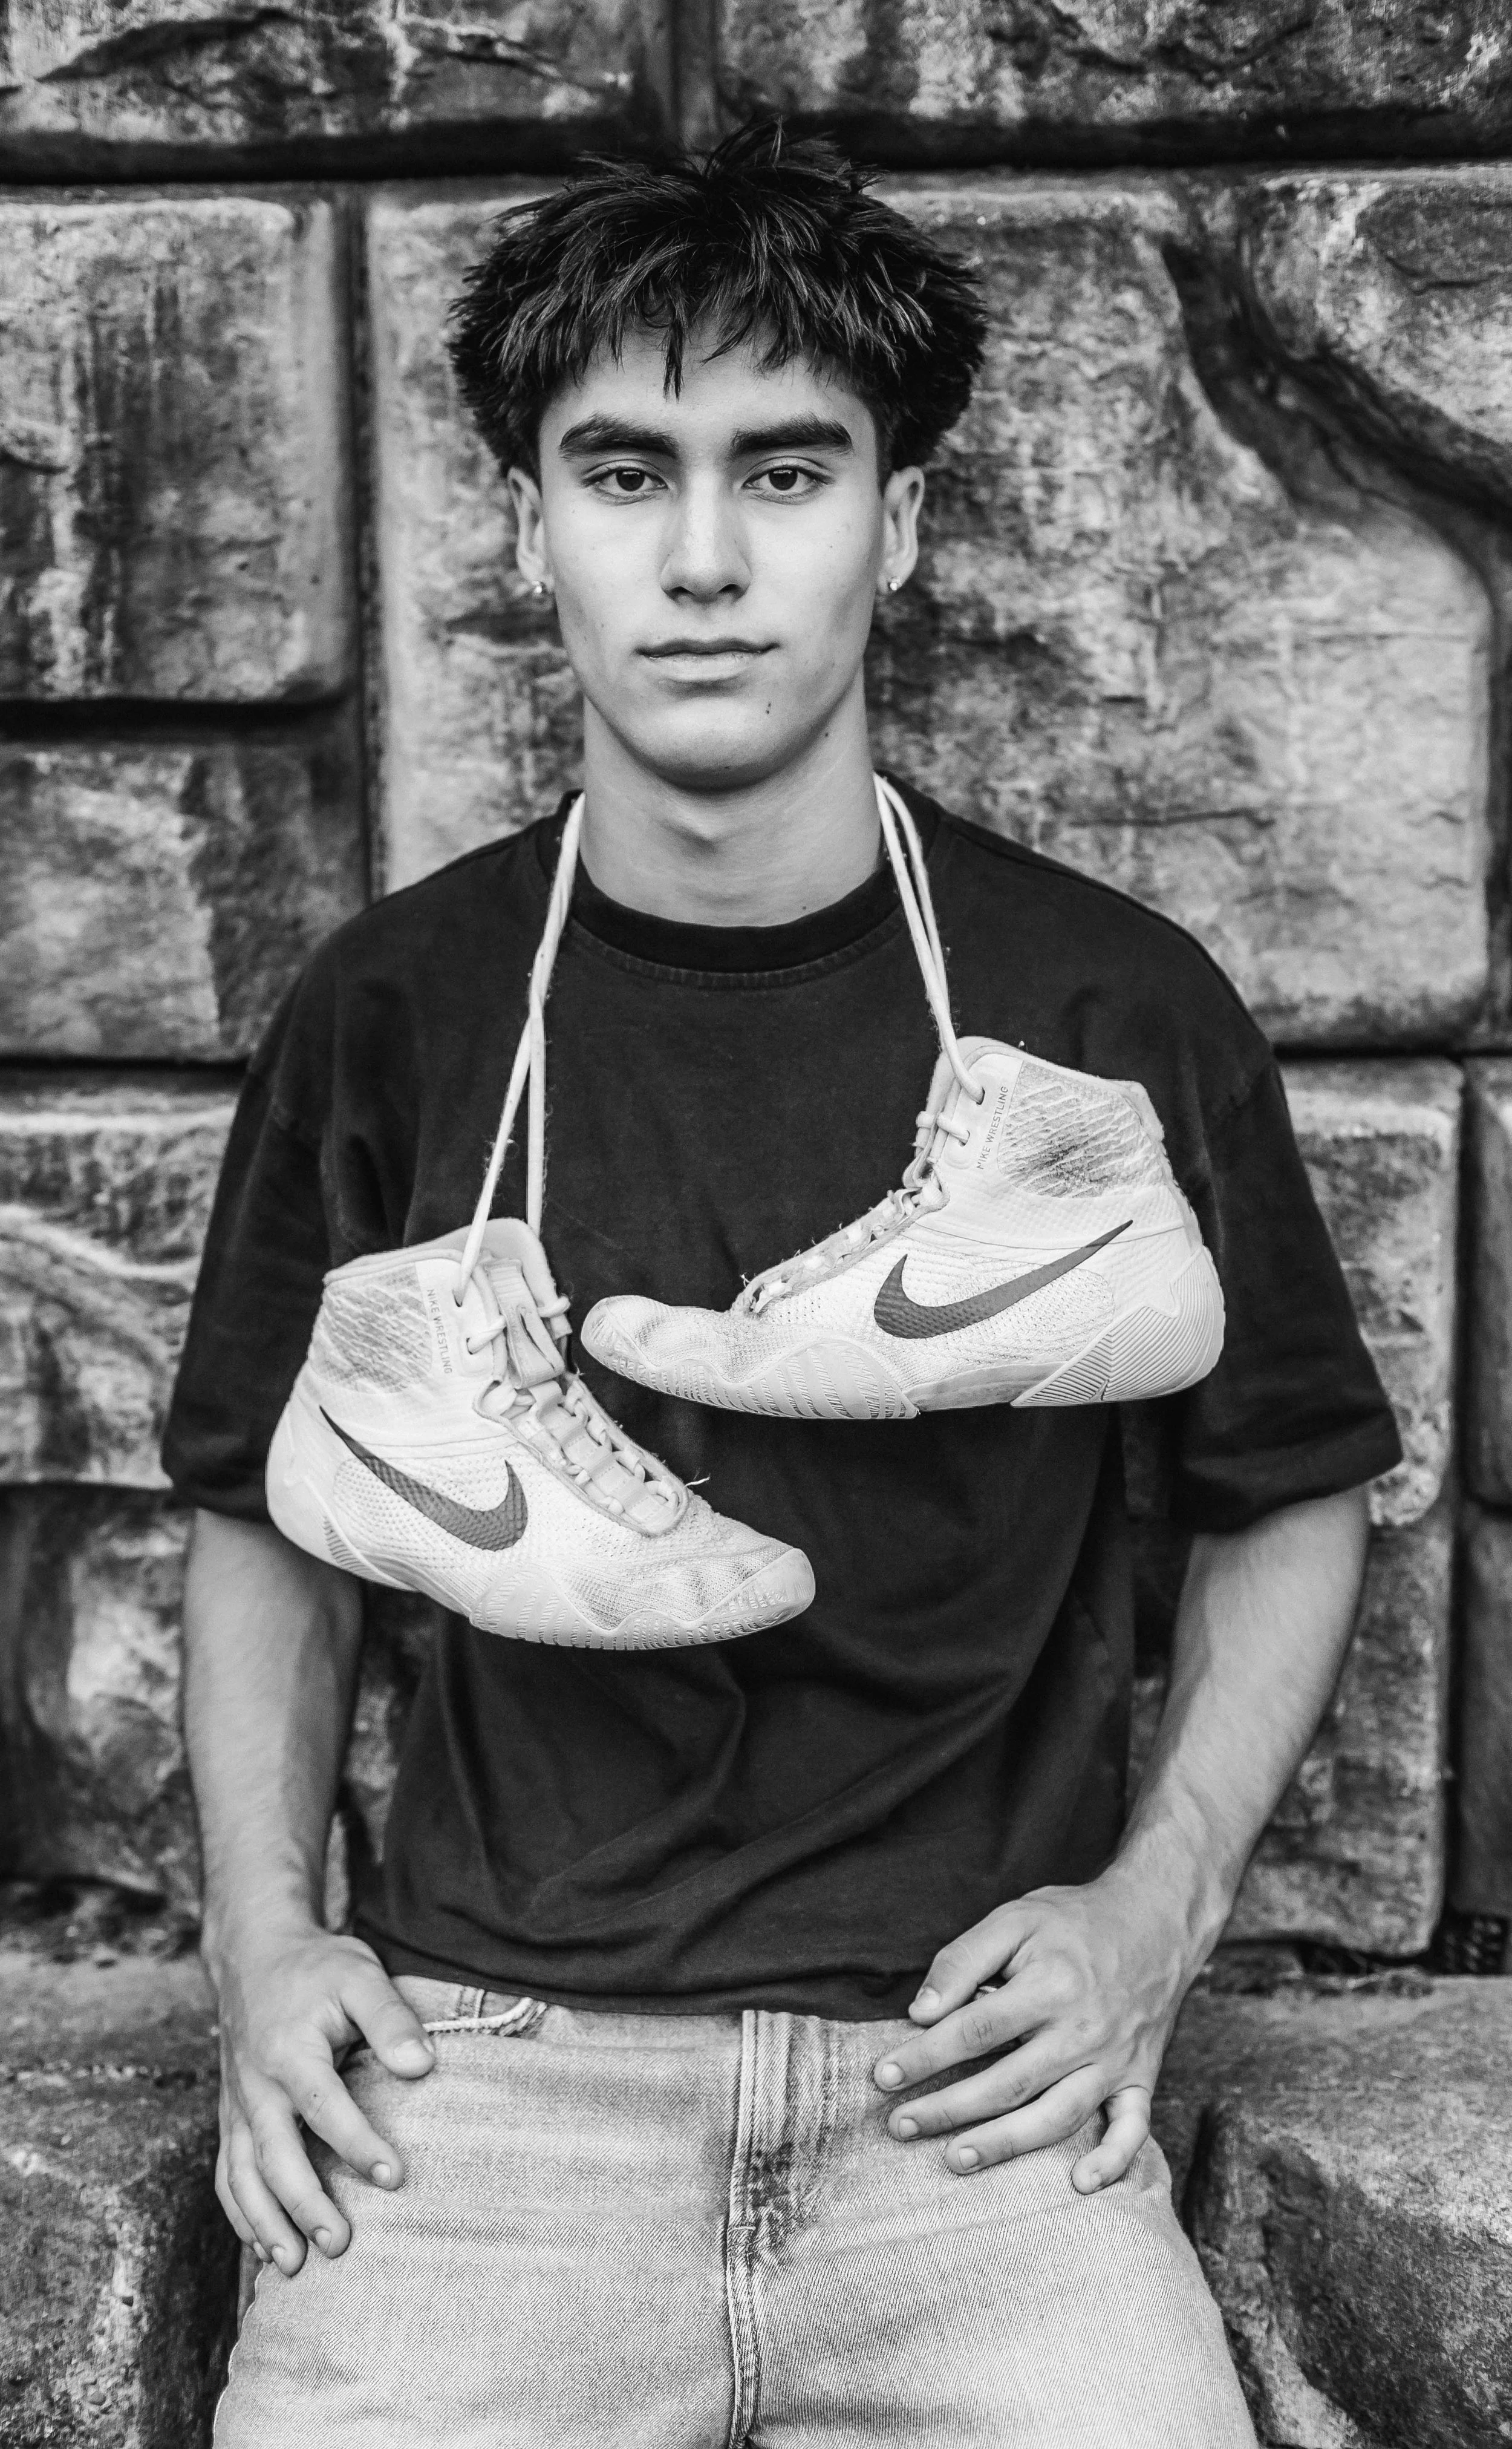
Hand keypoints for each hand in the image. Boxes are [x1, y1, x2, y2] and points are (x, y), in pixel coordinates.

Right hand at [210, 1921, 435, 2273]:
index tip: (394, 2179)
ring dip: (265, 2223)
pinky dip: (240, 2213)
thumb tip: (423, 2066)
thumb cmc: (316, 1968)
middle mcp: (256, 2085)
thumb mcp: (360, 1974)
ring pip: (242, 2175)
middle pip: (275, 2155)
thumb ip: (391, 2018)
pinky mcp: (230, 2116)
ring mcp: (237, 2105)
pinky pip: (226, 2173)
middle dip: (305, 2205)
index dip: (358, 2145)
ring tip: (292, 2267)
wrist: (253, 1955)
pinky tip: (261, 2245)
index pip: (323, 2106)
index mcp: (289, 2050)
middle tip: (340, 2246)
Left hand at [872, 1864, 1199, 2193]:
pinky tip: (1080, 2184)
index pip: (974, 2031)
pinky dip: (1113, 2161)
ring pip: (1057, 2116)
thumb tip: (920, 2012)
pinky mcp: (1142, 2079)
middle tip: (899, 2126)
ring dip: (1005, 2144)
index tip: (882, 2077)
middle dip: (947, 2109)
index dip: (924, 2056)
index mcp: (1051, 1986)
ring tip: (955, 2159)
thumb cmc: (1074, 1922)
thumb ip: (964, 1959)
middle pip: (1007, 2082)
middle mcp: (1084, 2031)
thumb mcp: (1014, 1919)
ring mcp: (1116, 2060)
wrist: (1157, 1921)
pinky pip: (1132, 2129)